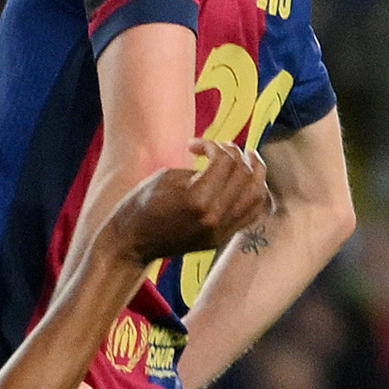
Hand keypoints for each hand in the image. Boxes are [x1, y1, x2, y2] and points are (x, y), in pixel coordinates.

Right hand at [111, 138, 271, 259]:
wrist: (131, 243)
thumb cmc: (140, 206)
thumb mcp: (166, 178)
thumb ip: (199, 169)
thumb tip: (223, 161)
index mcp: (198, 199)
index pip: (224, 161)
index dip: (212, 145)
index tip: (195, 145)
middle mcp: (214, 217)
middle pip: (244, 174)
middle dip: (234, 154)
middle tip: (220, 148)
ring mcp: (220, 231)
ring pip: (256, 194)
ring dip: (254, 172)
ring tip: (246, 159)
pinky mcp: (220, 238)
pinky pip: (252, 214)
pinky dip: (255, 195)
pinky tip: (247, 183)